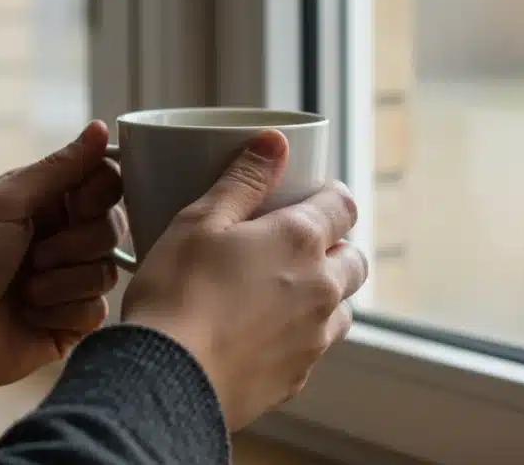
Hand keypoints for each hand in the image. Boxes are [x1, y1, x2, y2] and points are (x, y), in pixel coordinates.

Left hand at [0, 121, 125, 407]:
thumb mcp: (2, 204)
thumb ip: (58, 169)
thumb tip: (100, 128)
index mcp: (43, 201)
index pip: (103, 182)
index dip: (99, 195)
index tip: (75, 206)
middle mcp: (59, 237)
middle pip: (112, 226)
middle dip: (75, 244)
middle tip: (33, 256)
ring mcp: (65, 281)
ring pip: (107, 271)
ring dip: (63, 281)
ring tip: (24, 291)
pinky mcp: (69, 322)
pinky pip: (97, 310)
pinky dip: (62, 313)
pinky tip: (30, 316)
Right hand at [121, 130, 366, 430]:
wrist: (167, 381)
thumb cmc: (176, 294)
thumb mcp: (199, 221)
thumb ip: (242, 180)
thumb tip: (274, 142)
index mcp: (300, 240)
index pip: (344, 205)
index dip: (330, 196)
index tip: (310, 196)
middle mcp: (320, 288)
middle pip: (355, 259)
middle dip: (336, 247)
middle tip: (294, 245)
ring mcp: (314, 338)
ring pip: (341, 307)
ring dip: (324, 294)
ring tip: (279, 292)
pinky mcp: (298, 377)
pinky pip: (314, 347)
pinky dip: (300, 334)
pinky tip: (260, 333)